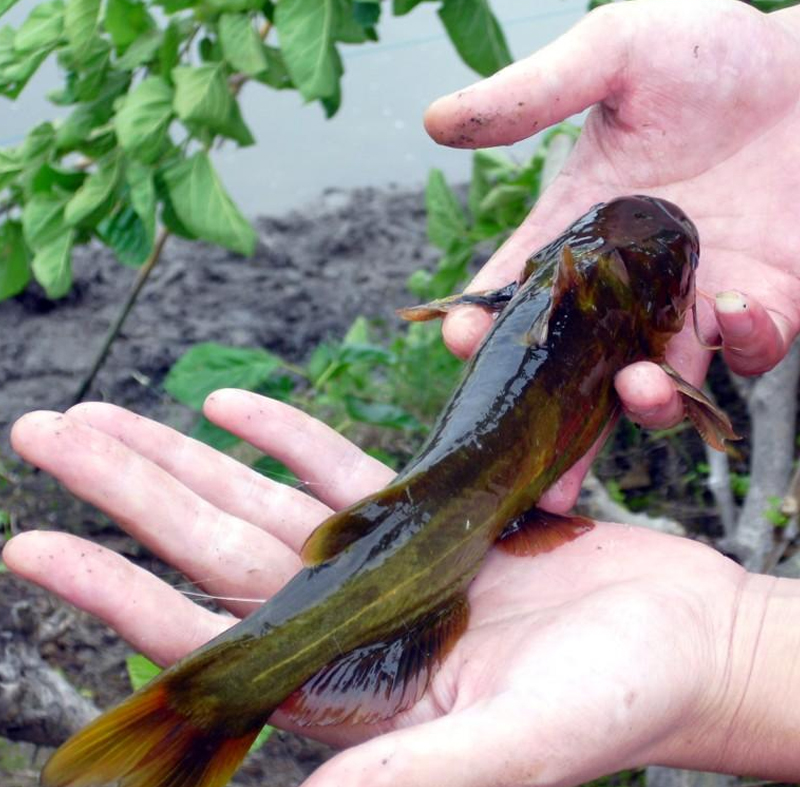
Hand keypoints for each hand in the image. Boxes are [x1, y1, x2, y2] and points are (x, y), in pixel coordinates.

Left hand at [6, 391, 796, 785]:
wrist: (682, 640)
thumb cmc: (621, 701)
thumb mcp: (521, 745)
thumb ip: (418, 770)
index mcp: (348, 686)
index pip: (201, 633)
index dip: (113, 587)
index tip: (32, 545)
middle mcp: (344, 623)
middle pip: (206, 545)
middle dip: (121, 490)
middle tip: (43, 433)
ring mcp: (377, 565)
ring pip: (252, 498)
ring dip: (177, 455)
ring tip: (103, 416)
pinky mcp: (423, 519)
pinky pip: (333, 469)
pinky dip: (281, 434)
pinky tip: (229, 410)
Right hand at [425, 0, 799, 508]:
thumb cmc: (706, 56)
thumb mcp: (610, 57)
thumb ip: (530, 94)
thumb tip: (435, 120)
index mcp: (577, 232)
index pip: (515, 292)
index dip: (485, 322)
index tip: (460, 341)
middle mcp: (625, 283)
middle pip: (575, 368)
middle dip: (550, 422)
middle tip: (525, 468)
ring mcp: (692, 299)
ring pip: (657, 378)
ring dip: (644, 400)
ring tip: (634, 391)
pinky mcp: (763, 299)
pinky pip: (748, 349)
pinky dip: (742, 343)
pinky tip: (733, 307)